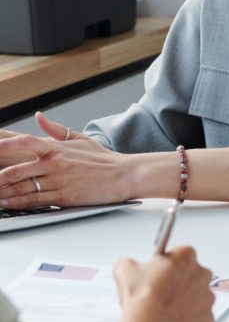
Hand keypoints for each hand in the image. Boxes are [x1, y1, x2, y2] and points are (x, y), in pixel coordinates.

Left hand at [0, 112, 128, 208]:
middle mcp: (54, 163)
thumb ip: (56, 129)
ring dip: (4, 192)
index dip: (6, 146)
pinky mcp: (64, 197)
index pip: (25, 142)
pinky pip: (36, 201)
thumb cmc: (103, 159)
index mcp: (57, 148)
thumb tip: (39, 117)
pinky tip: (8, 204)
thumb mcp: (79, 138)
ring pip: (23, 187)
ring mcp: (58, 180)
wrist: (123, 174)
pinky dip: (18, 203)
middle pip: (18, 169)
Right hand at [113, 246, 214, 321]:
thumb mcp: (124, 269)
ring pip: (198, 296)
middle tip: (162, 292)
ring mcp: (207, 297)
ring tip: (166, 309)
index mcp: (186, 256)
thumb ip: (128, 263)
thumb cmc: (141, 298)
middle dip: (180, 282)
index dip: (168, 265)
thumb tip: (127, 267)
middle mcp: (202, 274)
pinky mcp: (207, 319)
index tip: (159, 273)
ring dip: (186, 301)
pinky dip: (189, 320)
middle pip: (192, 274)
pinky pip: (199, 317)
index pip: (180, 255)